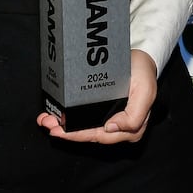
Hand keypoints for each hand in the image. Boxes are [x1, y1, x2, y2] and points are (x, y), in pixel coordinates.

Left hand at [37, 50, 158, 142]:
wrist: (142, 56)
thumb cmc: (144, 73)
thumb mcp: (145, 92)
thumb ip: (134, 116)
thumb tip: (110, 128)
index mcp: (131, 128)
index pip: (100, 136)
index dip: (79, 136)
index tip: (61, 131)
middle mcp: (119, 127)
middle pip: (89, 134)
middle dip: (66, 131)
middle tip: (48, 124)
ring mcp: (110, 119)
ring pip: (84, 127)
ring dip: (63, 126)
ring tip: (46, 120)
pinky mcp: (103, 109)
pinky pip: (84, 118)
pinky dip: (68, 117)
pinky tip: (55, 114)